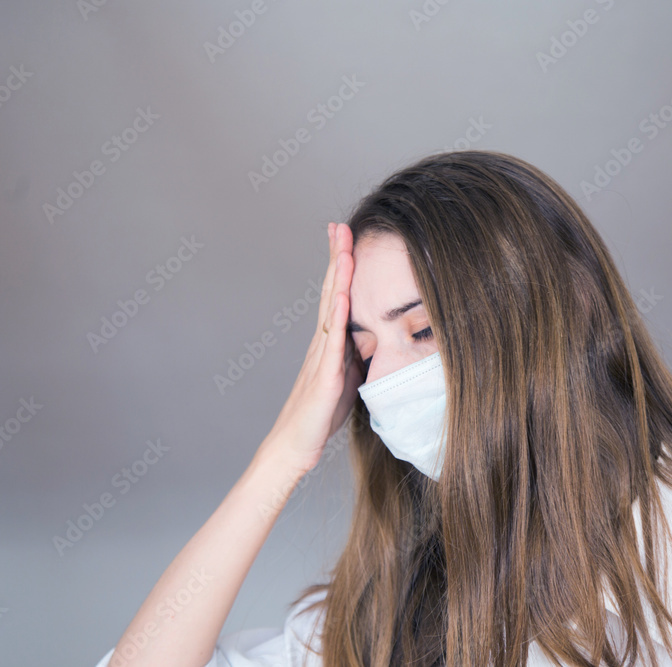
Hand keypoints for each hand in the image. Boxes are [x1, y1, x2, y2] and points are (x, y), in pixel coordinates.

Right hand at [261, 222, 364, 475]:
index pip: (335, 296)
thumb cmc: (321, 414)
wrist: (295, 445)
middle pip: (329, 291)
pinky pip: (331, 341)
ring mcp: (320, 357)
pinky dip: (337, 315)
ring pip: (329, 308)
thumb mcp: (348, 376)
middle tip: (338, 225)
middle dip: (335, 258)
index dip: (340, 266)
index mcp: (329, 342)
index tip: (345, 237)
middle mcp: (322, 342)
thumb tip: (376, 334)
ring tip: (342, 247)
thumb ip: (358, 353)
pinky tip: (341, 294)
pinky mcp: (323, 376)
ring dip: (336, 277)